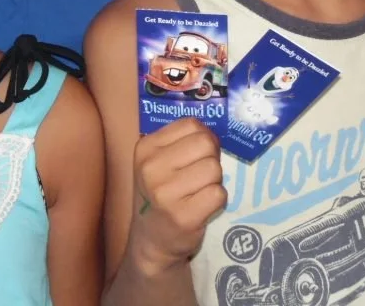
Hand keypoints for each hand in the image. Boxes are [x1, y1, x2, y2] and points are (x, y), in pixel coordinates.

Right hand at [129, 118, 226, 275]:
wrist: (152, 240)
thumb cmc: (160, 193)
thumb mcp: (158, 162)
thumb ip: (182, 142)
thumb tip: (214, 133)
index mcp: (146, 148)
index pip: (191, 124)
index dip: (203, 137)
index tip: (197, 154)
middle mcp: (151, 168)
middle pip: (205, 144)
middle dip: (210, 158)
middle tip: (200, 175)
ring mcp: (166, 194)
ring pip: (214, 169)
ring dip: (214, 180)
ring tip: (199, 191)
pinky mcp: (184, 217)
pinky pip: (218, 194)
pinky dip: (217, 200)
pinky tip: (202, 206)